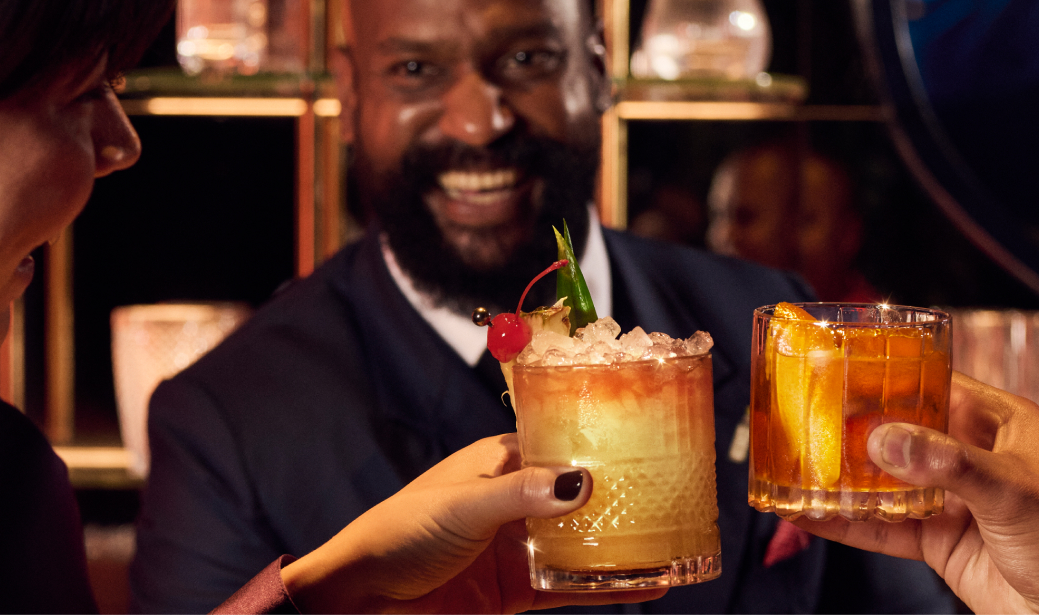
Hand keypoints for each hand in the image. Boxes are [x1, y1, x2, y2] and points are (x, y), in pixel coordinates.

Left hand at [280, 434, 665, 612]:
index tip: (648, 440)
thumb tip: (583, 481)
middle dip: (621, 494)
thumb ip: (523, 494)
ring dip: (622, 543)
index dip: (599, 442)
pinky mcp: (516, 590)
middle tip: (676, 492)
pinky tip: (649, 584)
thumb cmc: (399, 533)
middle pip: (578, 493)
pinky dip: (608, 586)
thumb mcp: (464, 505)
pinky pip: (571, 585)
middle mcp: (512, 500)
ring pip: (581, 541)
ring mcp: (517, 546)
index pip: (557, 443)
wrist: (361, 599)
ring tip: (675, 540)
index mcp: (496, 462)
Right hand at [790, 373, 1038, 613]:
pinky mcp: (941, 542)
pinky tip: (814, 515)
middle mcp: (973, 454)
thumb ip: (946, 464)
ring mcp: (954, 500)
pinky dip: (850, 522)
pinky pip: (885, 526)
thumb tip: (882, 439)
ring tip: (798, 467)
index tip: (842, 369)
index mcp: (1001, 423)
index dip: (891, 375)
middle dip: (857, 428)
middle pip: (903, 430)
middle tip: (807, 419)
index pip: (937, 382)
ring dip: (846, 477)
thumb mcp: (1013, 491)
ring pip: (887, 479)